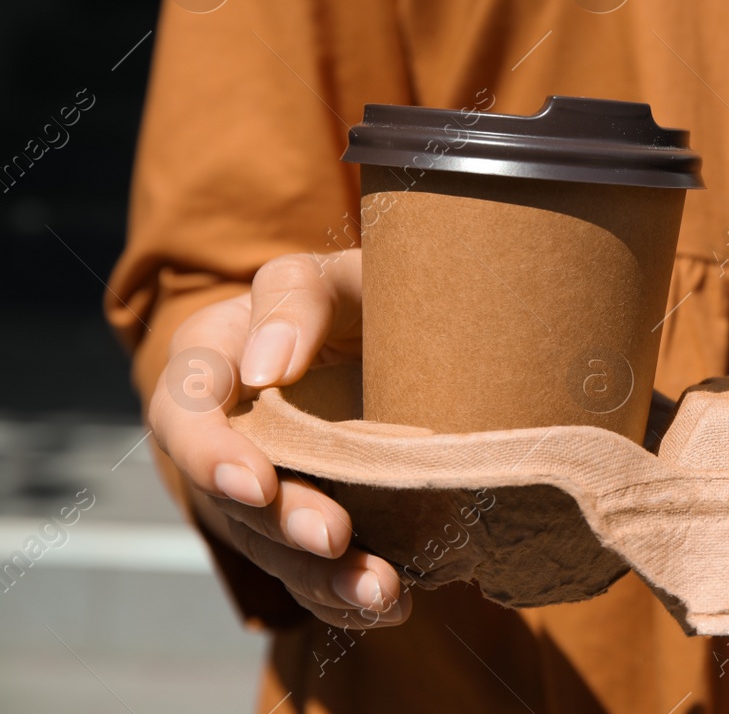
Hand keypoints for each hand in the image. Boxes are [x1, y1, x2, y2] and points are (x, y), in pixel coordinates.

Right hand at [148, 250, 410, 628]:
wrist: (391, 338)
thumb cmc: (352, 294)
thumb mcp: (326, 273)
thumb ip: (296, 299)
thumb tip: (270, 366)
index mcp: (209, 365)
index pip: (185, 412)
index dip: (212, 454)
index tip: (257, 482)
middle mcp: (224, 436)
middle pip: (233, 496)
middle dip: (281, 524)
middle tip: (336, 538)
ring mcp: (262, 488)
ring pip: (272, 546)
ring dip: (321, 576)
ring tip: (382, 592)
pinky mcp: (300, 523)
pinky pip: (308, 572)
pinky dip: (343, 596)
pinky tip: (387, 606)